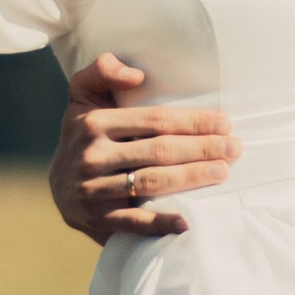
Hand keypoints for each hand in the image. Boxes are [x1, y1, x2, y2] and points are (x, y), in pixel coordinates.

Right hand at [48, 52, 240, 241]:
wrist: (59, 186)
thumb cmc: (85, 135)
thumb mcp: (83, 97)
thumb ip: (102, 71)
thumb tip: (136, 73)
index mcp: (94, 123)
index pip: (154, 120)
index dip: (192, 122)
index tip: (224, 124)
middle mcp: (92, 155)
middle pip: (158, 151)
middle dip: (201, 149)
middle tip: (234, 149)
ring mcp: (93, 189)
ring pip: (151, 182)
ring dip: (191, 178)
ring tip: (223, 173)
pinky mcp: (96, 218)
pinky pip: (133, 221)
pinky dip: (161, 222)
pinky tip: (188, 222)